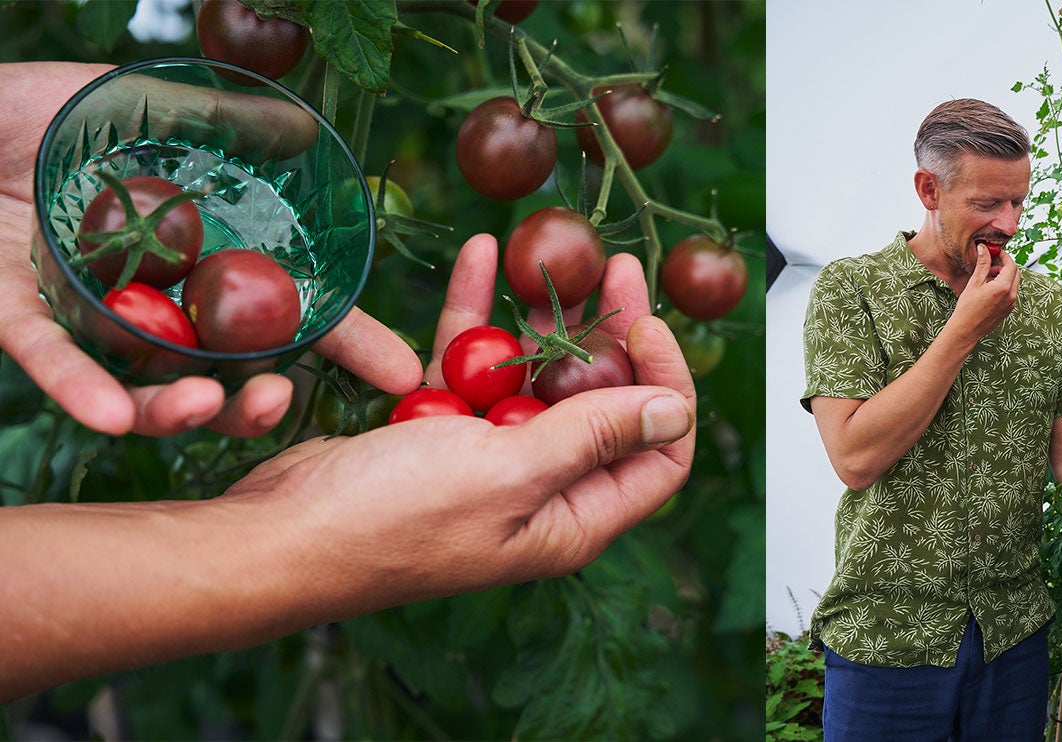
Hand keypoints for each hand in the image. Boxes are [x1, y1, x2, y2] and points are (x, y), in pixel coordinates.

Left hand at [0, 62, 418, 436]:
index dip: (343, 339)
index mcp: (194, 252)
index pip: (283, 306)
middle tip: (279, 404)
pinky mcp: (10, 312)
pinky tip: (111, 416)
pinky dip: (83, 389)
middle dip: (255, 403)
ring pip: (141, 381)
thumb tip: (305, 131)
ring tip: (209, 409)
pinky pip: (52, 359)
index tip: (400, 370)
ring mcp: (81, 308)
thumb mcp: (147, 103)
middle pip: (218, 370)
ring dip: (178, 410)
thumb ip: (226, 122)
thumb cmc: (32, 102)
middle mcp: (147, 293)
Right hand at [228, 232, 694, 598]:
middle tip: (612, 266)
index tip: (645, 324)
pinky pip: (472, 367)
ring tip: (552, 253)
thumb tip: (676, 410)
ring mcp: (489, 460)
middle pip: (601, 405)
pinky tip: (483, 254)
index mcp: (573, 518)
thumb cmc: (394, 517)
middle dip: (609, 335)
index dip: (666, 384)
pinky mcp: (438, 432)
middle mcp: (541, 491)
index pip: (658, 452)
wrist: (277, 535)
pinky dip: (477, 317)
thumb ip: (592, 436)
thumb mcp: (509, 472)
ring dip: (543, 317)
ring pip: (535, 378)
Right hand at [947, 242, 1019, 343]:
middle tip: (991, 266)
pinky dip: (1004, 287)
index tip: (997, 253)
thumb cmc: (967, 308)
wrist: (966, 330)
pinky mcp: (1008, 309)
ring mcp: (1011, 304)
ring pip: (1014, 283)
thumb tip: (985, 249)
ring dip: (1004, 277)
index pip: (1011, 265)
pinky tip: (989, 290)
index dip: (1005, 256)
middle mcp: (1011, 296)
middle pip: (1016, 273)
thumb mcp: (974, 283)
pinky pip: (1011, 293)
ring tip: (987, 279)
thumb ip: (983, 264)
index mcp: (1003, 287)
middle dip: (1005, 266)